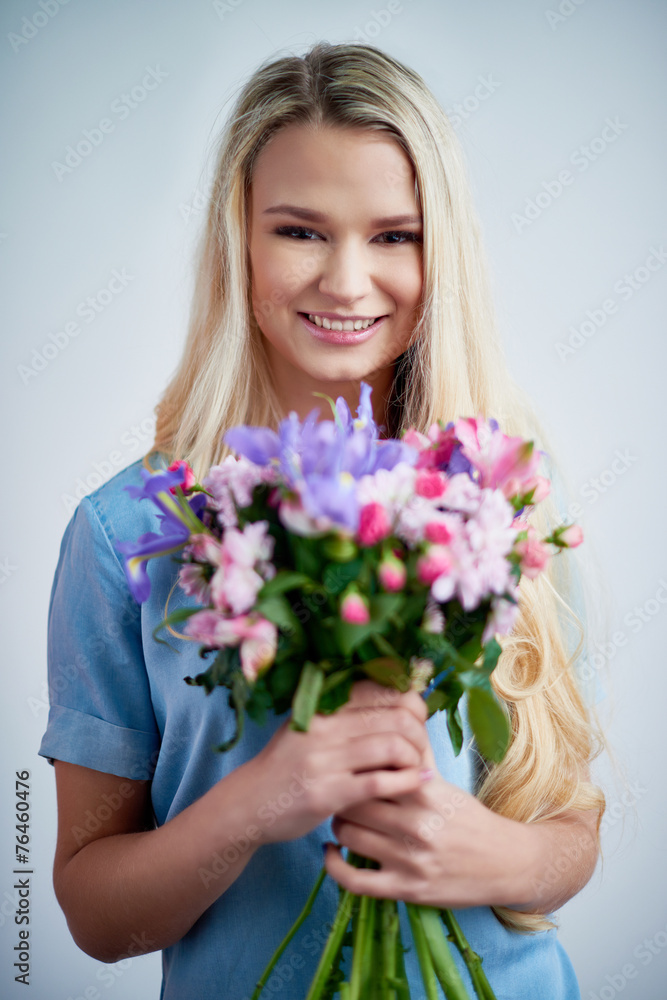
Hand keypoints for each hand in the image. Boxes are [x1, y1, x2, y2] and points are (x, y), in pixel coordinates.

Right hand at [242, 679, 433, 844]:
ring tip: (415, 767)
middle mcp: (324, 726)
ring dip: (415, 758)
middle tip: (420, 747)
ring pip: (393, 747)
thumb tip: (399, 693)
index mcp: (323, 704)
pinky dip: (408, 782)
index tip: (417, 718)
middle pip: (397, 716)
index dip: (412, 702)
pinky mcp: (327, 793)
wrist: (249, 802)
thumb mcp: (309, 725)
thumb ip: (343, 709)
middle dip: (419, 732)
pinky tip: (416, 783)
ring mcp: (324, 760)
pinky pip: (380, 783)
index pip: (383, 688)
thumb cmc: (288, 763)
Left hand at [324, 725, 534, 908]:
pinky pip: (354, 881)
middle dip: (342, 797)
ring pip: (349, 836)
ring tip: (343, 819)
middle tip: (341, 794)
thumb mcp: (446, 784)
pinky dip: (334, 866)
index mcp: (425, 792)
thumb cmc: (470, 819)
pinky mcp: (405, 890)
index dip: (353, 769)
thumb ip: (418, 755)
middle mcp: (417, 825)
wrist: (506, 864)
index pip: (371, 771)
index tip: (347, 769)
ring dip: (338, 827)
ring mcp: (410, 860)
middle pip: (355, 802)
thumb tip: (400, 716)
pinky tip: (333, 852)